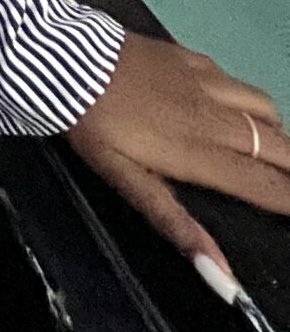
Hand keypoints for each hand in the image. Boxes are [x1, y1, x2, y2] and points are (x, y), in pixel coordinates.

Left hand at [68, 30, 289, 280]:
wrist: (64, 58)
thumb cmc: (93, 127)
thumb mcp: (126, 181)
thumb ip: (176, 223)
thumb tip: (222, 276)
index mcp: (199, 154)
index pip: (264, 185)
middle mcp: (213, 118)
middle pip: (278, 146)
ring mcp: (204, 81)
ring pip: (264, 108)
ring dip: (277, 132)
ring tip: (276, 150)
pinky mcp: (189, 55)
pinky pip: (234, 79)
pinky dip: (246, 98)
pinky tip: (233, 104)